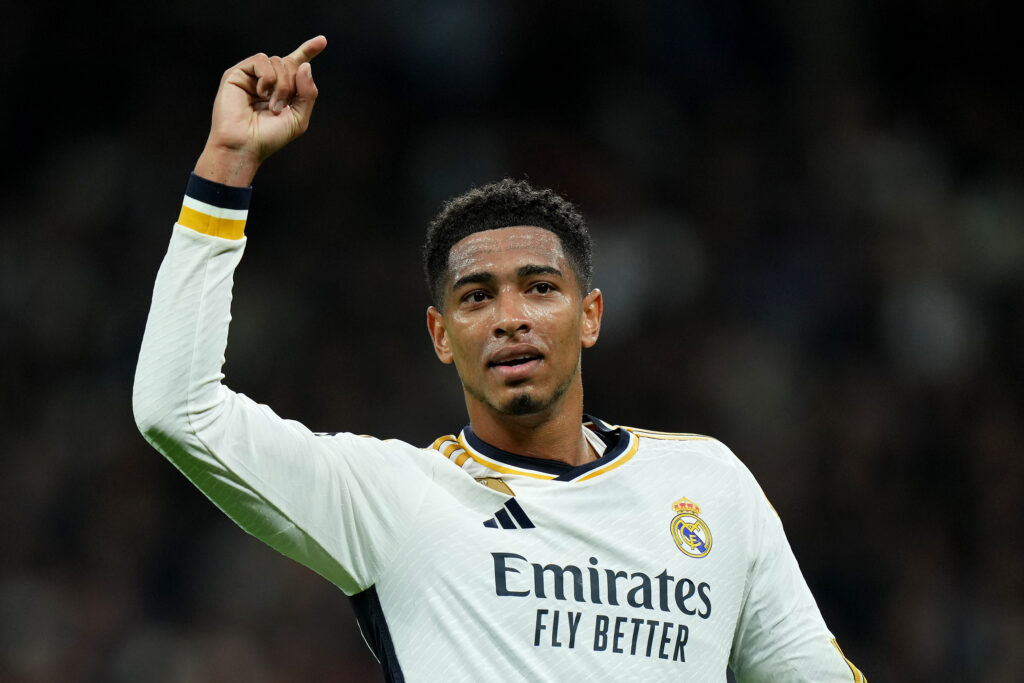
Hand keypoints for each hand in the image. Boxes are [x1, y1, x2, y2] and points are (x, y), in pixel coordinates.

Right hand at [195, 35, 326, 185]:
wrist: (245, 145)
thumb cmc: (270, 137)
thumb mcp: (298, 118)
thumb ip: (308, 93)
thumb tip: (305, 65)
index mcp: (283, 90)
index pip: (296, 65)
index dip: (308, 51)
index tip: (322, 41)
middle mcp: (268, 80)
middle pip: (290, 63)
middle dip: (293, 83)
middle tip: (282, 106)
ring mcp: (252, 76)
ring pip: (277, 61)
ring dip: (281, 84)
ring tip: (272, 105)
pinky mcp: (238, 73)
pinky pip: (261, 60)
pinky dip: (267, 77)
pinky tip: (260, 93)